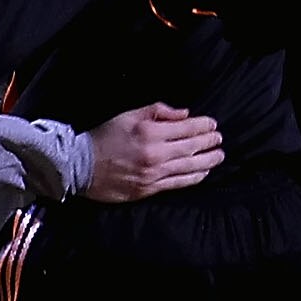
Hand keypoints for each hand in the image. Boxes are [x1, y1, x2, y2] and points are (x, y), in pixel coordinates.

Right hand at [82, 102, 220, 201]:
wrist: (81, 166)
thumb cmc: (104, 137)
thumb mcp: (128, 115)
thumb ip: (158, 111)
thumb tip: (184, 114)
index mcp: (150, 132)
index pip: (187, 128)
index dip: (204, 126)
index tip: (212, 124)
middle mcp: (155, 154)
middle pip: (192, 148)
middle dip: (210, 142)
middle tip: (219, 139)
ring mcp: (153, 174)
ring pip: (189, 167)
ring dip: (208, 161)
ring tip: (218, 156)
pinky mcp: (149, 189)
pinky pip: (178, 183)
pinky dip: (194, 178)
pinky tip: (203, 173)